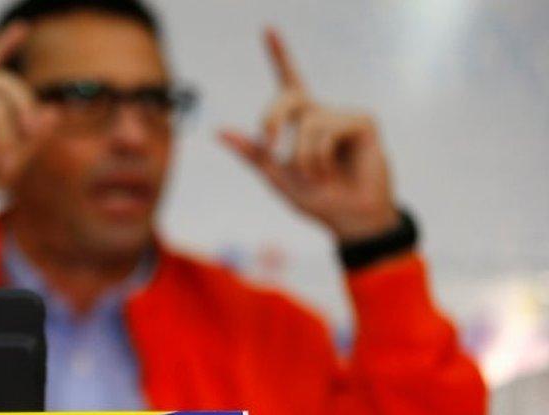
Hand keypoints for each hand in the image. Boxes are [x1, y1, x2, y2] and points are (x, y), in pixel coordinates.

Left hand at [219, 28, 399, 242]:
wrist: (348, 219)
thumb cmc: (317, 199)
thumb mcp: (276, 177)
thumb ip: (252, 153)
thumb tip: (219, 131)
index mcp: (300, 123)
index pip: (289, 81)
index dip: (280, 54)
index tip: (268, 28)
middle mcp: (321, 114)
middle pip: (289, 96)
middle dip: (271, 116)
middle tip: (268, 142)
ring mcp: (343, 116)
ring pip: (307, 121)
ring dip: (302, 156)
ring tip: (315, 176)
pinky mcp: (363, 121)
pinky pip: (327, 128)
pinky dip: (319, 154)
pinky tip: (331, 170)